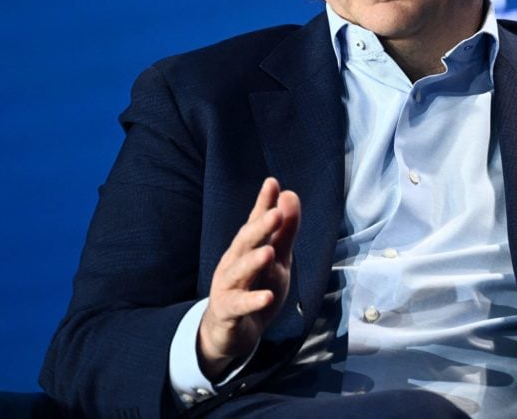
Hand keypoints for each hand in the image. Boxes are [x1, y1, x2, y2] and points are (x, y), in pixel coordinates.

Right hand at [197, 177, 299, 379]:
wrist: (229, 333)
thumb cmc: (255, 288)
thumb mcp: (277, 259)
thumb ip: (285, 230)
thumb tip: (290, 194)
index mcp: (246, 247)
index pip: (255, 222)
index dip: (263, 203)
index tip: (272, 183)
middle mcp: (234, 262)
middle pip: (245, 243)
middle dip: (259, 228)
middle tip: (274, 214)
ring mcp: (228, 286)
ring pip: (239, 272)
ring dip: (253, 262)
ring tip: (268, 252)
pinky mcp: (227, 311)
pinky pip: (239, 305)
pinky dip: (252, 300)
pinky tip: (266, 296)